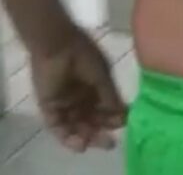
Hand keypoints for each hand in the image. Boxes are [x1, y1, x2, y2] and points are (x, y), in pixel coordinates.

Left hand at [30, 26, 126, 152]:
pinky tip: (78, 144)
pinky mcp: (50, 107)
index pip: (107, 108)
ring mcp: (66, 103)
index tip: (124, 125)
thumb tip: (123, 115)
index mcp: (97, 87)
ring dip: (83, 138)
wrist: (58, 46)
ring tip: (91, 144)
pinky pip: (58, 127)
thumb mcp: (103, 76)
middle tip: (109, 144)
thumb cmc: (84, 56)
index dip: (115, 118)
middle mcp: (82, 97)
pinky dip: (67, 137)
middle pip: (92, 121)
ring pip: (75, 127)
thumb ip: (111, 96)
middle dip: (100, 133)